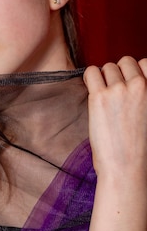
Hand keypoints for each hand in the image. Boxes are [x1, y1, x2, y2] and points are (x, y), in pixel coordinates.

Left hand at [84, 56, 146, 177]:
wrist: (126, 168)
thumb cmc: (139, 148)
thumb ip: (143, 97)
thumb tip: (131, 84)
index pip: (146, 63)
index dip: (135, 72)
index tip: (129, 83)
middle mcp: (141, 86)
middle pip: (125, 62)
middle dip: (118, 73)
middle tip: (113, 90)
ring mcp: (119, 90)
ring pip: (107, 67)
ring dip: (103, 77)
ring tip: (102, 94)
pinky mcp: (99, 97)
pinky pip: (91, 72)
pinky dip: (89, 77)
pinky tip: (91, 89)